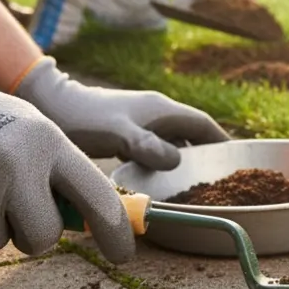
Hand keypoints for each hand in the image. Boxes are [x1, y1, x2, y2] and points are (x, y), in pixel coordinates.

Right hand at [0, 42, 135, 262]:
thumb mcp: (29, 130)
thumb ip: (58, 173)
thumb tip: (92, 222)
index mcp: (48, 142)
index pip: (97, 196)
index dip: (115, 232)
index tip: (124, 256)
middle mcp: (17, 162)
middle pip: (44, 237)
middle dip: (28, 233)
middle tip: (7, 205)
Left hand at [14, 56, 229, 170]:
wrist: (50, 105)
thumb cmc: (85, 118)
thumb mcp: (119, 134)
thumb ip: (149, 147)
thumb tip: (177, 162)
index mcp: (162, 109)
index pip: (203, 124)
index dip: (222, 142)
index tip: (238, 161)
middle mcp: (156, 112)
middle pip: (192, 133)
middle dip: (207, 153)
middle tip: (219, 179)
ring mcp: (141, 121)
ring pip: (174, 141)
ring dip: (185, 159)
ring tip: (194, 183)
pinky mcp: (126, 130)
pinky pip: (155, 148)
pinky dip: (164, 162)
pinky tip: (159, 179)